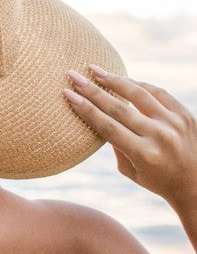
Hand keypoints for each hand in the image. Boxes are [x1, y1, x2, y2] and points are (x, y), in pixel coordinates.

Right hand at [63, 65, 196, 212]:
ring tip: (95, 70)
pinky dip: (139, 84)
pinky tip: (123, 79)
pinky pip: (158, 92)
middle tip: (74, 75)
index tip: (69, 94)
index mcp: (144, 154)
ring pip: (139, 94)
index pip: (107, 127)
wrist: (196, 183)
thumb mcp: (130, 170)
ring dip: (114, 80)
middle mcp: (159, 136)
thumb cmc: (157, 180)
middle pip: (118, 107)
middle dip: (92, 90)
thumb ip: (116, 144)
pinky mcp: (184, 114)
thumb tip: (100, 115)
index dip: (86, 109)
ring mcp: (174, 122)